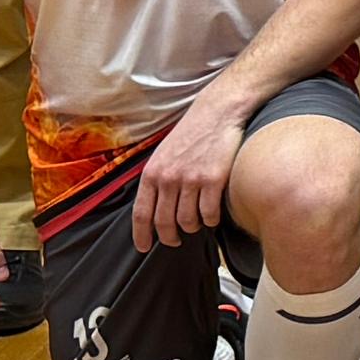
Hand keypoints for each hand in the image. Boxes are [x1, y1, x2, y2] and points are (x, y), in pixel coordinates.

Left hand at [136, 96, 245, 251]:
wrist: (218, 112)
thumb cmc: (191, 133)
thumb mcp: (163, 154)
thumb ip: (157, 179)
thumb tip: (154, 207)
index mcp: (152, 173)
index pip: (141, 214)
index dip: (141, 235)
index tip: (144, 247)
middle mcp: (168, 178)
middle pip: (164, 222)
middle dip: (169, 237)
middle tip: (175, 240)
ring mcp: (191, 180)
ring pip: (188, 221)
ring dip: (193, 227)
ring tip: (197, 223)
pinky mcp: (213, 180)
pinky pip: (209, 214)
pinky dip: (211, 220)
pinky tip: (213, 216)